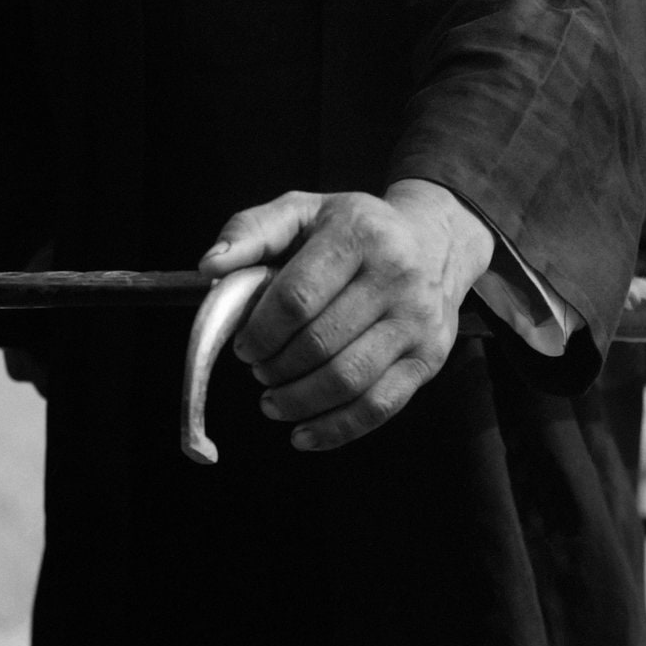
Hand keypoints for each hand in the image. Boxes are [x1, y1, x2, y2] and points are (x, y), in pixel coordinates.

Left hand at [198, 180, 493, 451]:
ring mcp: (416, 320)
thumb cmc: (353, 229)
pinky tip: (303, 434)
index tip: (244, 345)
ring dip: (298, 401)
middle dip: (276, 367)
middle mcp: (396, 276)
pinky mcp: (428, 357)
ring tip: (272, 401)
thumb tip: (209, 266)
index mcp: (358, 234)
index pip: (297, 297)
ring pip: (347, 380)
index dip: (260, 330)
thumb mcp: (303, 211)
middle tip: (259, 370)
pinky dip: (336, 429)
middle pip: (319, 343)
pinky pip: (379, 406)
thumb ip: (251, 231)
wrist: (435, 242)